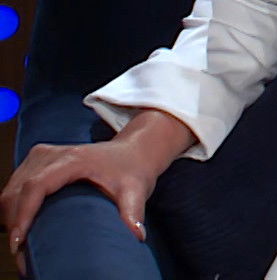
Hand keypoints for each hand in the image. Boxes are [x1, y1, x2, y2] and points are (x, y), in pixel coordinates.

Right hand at [0, 110, 192, 274]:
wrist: (132, 152)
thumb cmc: (132, 170)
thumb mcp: (136, 189)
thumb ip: (133, 211)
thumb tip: (136, 235)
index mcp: (73, 159)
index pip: (36, 185)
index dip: (24, 213)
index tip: (19, 239)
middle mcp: (51, 154)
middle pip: (17, 191)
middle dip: (15, 223)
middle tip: (22, 253)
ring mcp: (41, 157)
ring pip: (11, 191)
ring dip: (11, 217)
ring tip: (22, 244)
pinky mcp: (36, 162)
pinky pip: (14, 189)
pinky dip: (14, 209)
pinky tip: (22, 228)